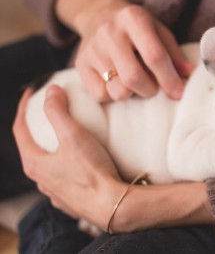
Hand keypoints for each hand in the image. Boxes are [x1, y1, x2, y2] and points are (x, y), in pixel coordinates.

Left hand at [13, 86, 213, 231]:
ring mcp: (55, 193)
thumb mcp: (73, 135)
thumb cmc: (92, 172)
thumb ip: (59, 111)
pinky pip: (64, 179)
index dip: (23, 108)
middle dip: (37, 129)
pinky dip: (67, 165)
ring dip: (52, 149)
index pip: (20, 130)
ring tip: (66, 138)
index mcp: (35, 163)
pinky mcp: (71, 201)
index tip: (31, 93)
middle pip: (32, 148)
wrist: (112, 205)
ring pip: (48, 166)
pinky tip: (79, 163)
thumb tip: (51, 91)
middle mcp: (40, 180)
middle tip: (49, 113)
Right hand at [57, 0, 194, 101]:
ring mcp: (92, 49)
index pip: (154, 56)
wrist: (98, 15)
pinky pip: (100, 95)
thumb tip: (192, 74)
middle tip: (154, 87)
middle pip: (133, 77)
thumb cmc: (137, 28)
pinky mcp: (80, 64)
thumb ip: (174, 54)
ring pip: (117, 90)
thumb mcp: (159, 32)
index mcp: (134, 19)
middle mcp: (110, 32)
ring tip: (136, 83)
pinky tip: (118, 82)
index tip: (178, 93)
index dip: (169, 79)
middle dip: (150, 90)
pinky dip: (114, 95)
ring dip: (132, 94)